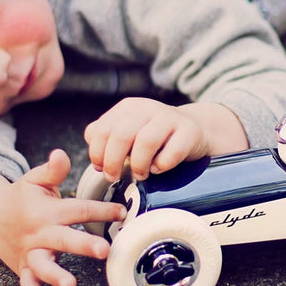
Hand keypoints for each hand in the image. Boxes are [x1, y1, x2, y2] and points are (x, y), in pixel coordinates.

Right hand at [0, 149, 125, 285]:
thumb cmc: (21, 196)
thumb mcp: (35, 179)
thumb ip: (52, 170)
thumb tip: (61, 154)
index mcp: (48, 210)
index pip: (78, 210)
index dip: (101, 210)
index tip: (122, 213)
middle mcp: (40, 232)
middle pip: (64, 239)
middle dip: (84, 246)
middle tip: (104, 250)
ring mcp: (30, 251)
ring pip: (43, 265)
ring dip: (56, 275)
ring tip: (71, 285)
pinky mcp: (23, 266)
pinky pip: (26, 282)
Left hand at [85, 98, 248, 181]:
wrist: (194, 130)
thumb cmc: (154, 138)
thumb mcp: (128, 132)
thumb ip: (106, 136)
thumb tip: (91, 144)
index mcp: (127, 108)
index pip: (101, 129)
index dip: (97, 153)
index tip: (101, 168)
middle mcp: (147, 108)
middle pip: (121, 135)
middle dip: (113, 161)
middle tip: (115, 177)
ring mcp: (170, 117)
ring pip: (146, 141)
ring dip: (138, 164)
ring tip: (140, 175)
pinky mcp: (190, 131)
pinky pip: (173, 151)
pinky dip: (162, 165)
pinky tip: (159, 169)